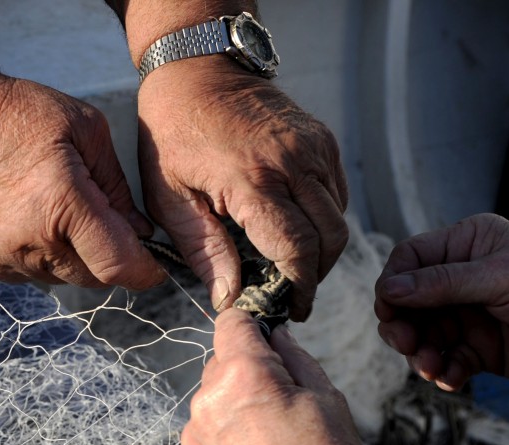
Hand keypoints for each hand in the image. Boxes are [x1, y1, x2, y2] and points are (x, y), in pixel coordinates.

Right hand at [0, 70, 164, 288]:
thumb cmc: (20, 115)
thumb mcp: (86, 130)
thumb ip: (118, 187)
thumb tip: (140, 231)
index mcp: (63, 205)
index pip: (117, 265)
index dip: (144, 271)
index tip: (154, 266)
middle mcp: (34, 242)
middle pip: (95, 277)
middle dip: (110, 258)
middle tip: (106, 224)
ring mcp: (6, 258)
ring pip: (65, 279)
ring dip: (76, 257)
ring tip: (62, 214)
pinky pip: (33, 275)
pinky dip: (45, 258)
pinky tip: (34, 221)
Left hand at [136, 59, 348, 318]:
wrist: (196, 71)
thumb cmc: (173, 134)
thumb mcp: (169, 197)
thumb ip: (203, 250)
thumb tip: (228, 298)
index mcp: (252, 179)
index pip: (297, 249)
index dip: (298, 287)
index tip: (290, 309)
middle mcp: (294, 162)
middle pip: (329, 239)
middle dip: (315, 276)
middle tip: (290, 294)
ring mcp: (314, 148)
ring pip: (339, 219)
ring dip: (321, 251)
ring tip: (289, 266)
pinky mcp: (322, 140)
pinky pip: (337, 195)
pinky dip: (323, 221)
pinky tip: (293, 229)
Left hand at [181, 309, 370, 444]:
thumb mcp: (329, 401)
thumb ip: (296, 360)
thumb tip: (276, 338)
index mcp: (242, 374)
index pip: (233, 323)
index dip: (253, 327)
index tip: (270, 342)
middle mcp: (206, 400)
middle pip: (221, 365)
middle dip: (248, 375)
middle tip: (285, 406)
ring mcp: (193, 438)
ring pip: (213, 404)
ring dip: (235, 411)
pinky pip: (206, 439)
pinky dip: (225, 443)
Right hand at [375, 213, 508, 390]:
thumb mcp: (498, 276)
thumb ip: (441, 284)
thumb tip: (389, 289)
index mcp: (466, 247)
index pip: (410, 260)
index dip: (393, 284)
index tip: (388, 310)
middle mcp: (462, 280)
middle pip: (409, 303)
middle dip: (403, 326)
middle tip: (407, 344)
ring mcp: (470, 316)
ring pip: (424, 336)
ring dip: (421, 355)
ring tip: (431, 368)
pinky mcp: (481, 349)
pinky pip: (448, 361)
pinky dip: (444, 372)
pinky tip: (452, 379)